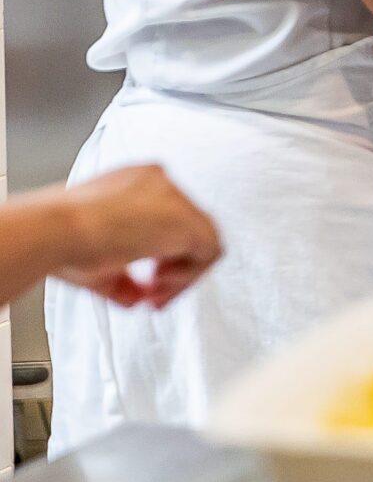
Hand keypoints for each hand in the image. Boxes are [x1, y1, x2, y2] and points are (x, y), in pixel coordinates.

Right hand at [50, 165, 222, 309]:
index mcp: (137, 182)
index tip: (146, 281)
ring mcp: (176, 198)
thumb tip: (136, 299)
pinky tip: (159, 287)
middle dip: (172, 265)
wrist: (52, 230)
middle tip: (151, 292)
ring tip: (153, 292)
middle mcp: (160, 183)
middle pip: (188, 227)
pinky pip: (211, 251)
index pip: (166, 217)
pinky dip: (189, 276)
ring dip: (182, 273)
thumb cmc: (60, 239)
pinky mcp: (187, 219)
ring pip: (204, 238)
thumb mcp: (96, 259)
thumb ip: (123, 278)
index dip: (161, 254)